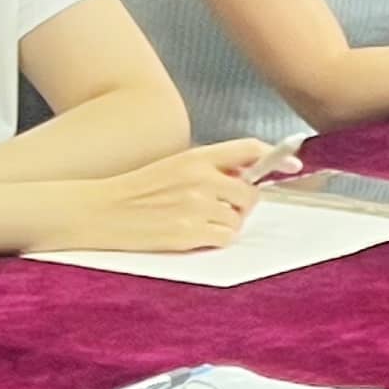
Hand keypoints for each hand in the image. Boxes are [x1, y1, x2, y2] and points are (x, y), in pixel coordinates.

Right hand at [61, 138, 267, 253]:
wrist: (95, 211)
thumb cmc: (135, 191)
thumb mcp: (173, 166)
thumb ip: (210, 167)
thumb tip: (250, 175)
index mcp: (196, 157)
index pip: (249, 149)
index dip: (277, 157)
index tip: (293, 166)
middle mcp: (200, 178)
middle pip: (250, 193)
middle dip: (240, 204)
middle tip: (214, 208)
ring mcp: (195, 206)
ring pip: (238, 219)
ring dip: (224, 224)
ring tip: (194, 221)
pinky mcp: (187, 232)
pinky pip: (224, 238)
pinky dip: (213, 239)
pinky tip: (190, 234)